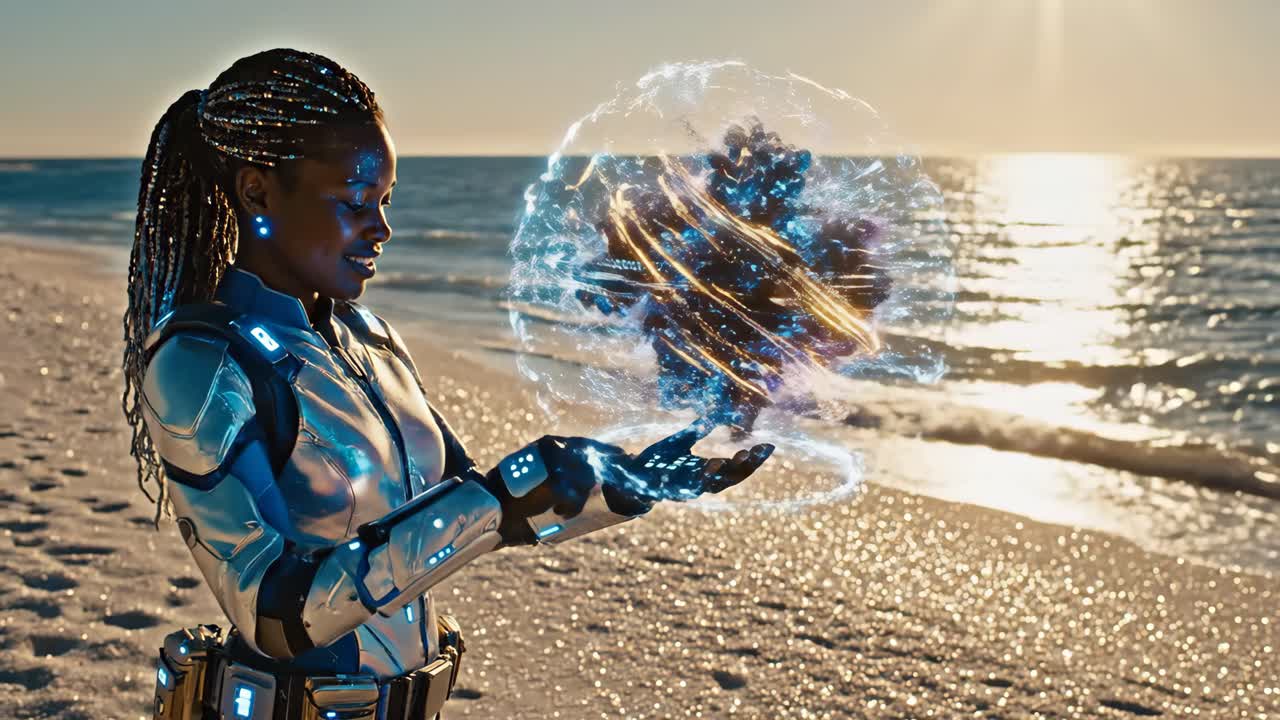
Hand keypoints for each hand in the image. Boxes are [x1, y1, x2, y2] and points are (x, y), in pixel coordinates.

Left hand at [616, 418, 774, 503]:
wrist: (630, 476)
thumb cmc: (657, 460)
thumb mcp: (680, 441)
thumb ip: (698, 428)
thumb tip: (715, 412)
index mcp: (706, 472)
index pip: (737, 468)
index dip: (754, 459)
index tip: (769, 445)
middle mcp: (701, 483)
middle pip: (732, 478)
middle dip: (748, 465)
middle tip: (762, 450)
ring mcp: (688, 489)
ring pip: (714, 485)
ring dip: (728, 471)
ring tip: (742, 455)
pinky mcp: (672, 490)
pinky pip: (690, 486)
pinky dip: (703, 477)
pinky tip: (711, 463)